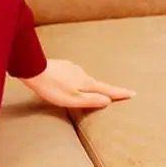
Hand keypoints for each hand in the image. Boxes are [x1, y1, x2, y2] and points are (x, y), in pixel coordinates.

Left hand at [19, 58, 135, 107]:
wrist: (32, 68)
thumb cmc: (52, 87)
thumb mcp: (72, 99)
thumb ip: (90, 100)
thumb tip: (107, 101)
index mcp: (86, 82)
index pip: (107, 89)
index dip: (119, 93)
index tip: (132, 93)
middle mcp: (81, 73)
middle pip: (96, 83)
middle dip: (103, 89)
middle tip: (114, 93)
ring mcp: (71, 67)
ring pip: (83, 78)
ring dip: (87, 84)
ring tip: (90, 90)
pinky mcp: (61, 66)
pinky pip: (72, 74)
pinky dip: (75, 80)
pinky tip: (69, 82)